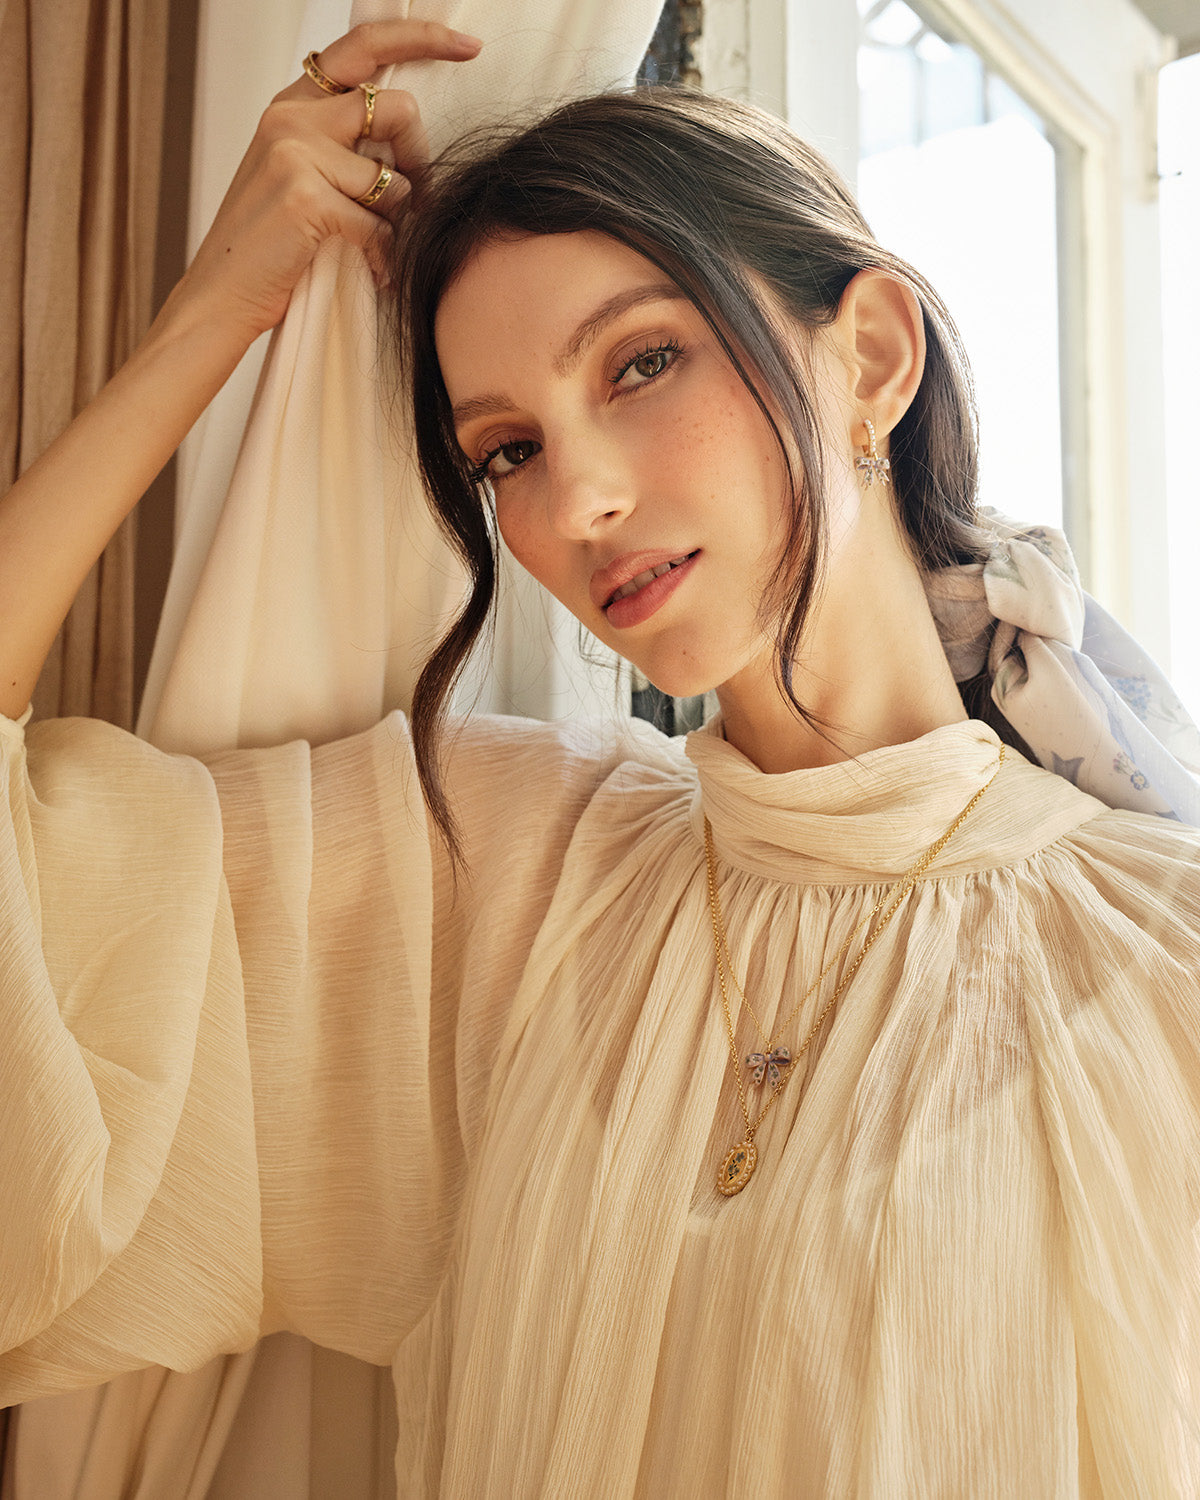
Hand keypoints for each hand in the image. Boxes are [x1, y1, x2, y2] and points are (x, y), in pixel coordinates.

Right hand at [171, 20, 480, 345]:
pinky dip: (384, 258)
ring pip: (393, 176)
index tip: (469, 47)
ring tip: (375, 244)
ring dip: (396, 219)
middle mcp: (292, 117)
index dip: (421, 37)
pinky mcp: (305, 197)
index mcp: (294, 104)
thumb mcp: (300, 176)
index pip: (364, 44)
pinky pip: (379, 226)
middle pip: (396, 109)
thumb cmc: (269, 245)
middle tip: (414, 198)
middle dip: (419, 159)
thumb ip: (344, 146)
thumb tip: (412, 147)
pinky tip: (374, 272)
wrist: (221, 294)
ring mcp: (295, 153)